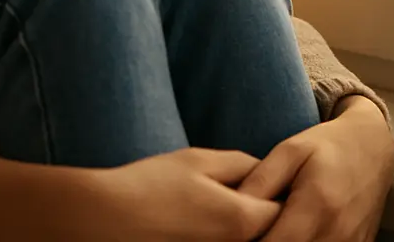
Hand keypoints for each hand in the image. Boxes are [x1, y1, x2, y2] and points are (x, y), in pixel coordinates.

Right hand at [96, 147, 283, 240]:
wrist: (109, 221)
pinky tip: (201, 222)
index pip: (284, 209)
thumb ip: (240, 164)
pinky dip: (224, 235)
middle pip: (270, 231)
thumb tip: (265, 170)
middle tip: (238, 193)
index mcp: (242, 219)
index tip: (270, 180)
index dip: (280, 191)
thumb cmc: (151, 185)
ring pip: (249, 241)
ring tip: (213, 207)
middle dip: (265, 213)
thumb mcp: (197, 160)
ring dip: (245, 225)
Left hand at [236, 96, 393, 240]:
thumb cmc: (327, 146)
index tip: (238, 230)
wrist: (372, 148)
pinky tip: (291, 231)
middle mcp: (338, 233)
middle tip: (252, 228)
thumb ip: (262, 180)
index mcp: (318, 206)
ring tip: (272, 227)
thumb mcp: (289, 150)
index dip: (253, 240)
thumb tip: (233, 204)